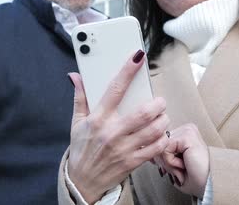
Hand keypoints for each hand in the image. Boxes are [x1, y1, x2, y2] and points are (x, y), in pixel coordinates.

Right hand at [67, 51, 169, 203]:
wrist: (82, 182)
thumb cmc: (81, 149)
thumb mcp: (76, 122)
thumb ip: (80, 97)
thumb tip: (75, 76)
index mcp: (98, 118)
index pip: (115, 89)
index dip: (127, 71)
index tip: (137, 57)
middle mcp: (111, 132)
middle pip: (143, 112)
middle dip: (157, 103)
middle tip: (159, 101)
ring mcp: (123, 148)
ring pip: (154, 129)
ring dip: (163, 120)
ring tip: (162, 116)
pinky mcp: (132, 162)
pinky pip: (155, 148)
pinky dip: (162, 139)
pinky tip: (161, 134)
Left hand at [156, 124, 209, 197]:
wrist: (208, 185)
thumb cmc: (193, 177)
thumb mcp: (171, 161)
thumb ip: (160, 151)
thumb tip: (146, 146)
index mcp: (183, 132)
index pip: (158, 139)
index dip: (160, 156)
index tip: (171, 166)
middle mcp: (186, 128)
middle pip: (157, 142)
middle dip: (164, 160)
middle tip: (180, 168)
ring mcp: (187, 130)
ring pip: (160, 146)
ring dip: (168, 163)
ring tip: (183, 167)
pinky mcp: (187, 135)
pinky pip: (165, 149)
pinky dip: (171, 162)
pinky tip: (184, 165)